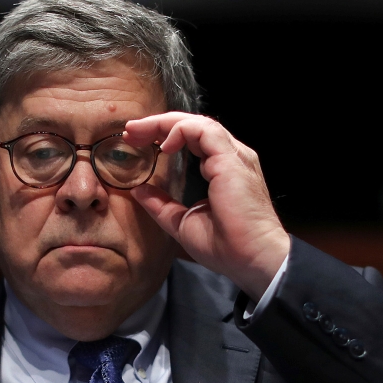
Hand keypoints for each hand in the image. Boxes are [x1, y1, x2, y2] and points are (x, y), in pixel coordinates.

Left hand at [125, 112, 290, 299]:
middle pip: (191, 126)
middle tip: (130, 131)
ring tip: (139, 132)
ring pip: (196, 123)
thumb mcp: (183, 222)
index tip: (136, 142)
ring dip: (163, 123)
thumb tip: (138, 190)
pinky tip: (163, 146)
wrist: (252, 259)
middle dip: (157, 124)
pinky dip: (179, 131)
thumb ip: (162, 204)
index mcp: (221, 168)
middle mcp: (230, 156)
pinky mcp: (231, 159)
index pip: (191, 139)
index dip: (162, 135)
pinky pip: (203, 130)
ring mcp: (233, 156)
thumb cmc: (225, 246)